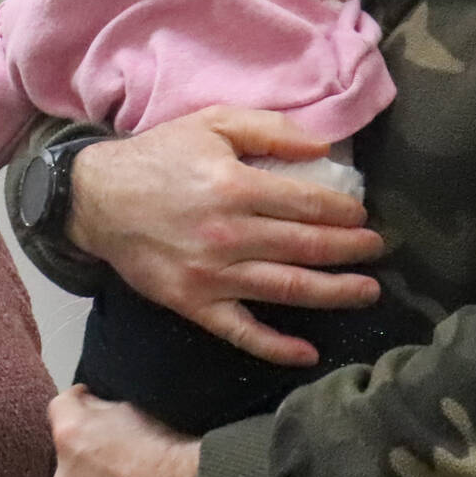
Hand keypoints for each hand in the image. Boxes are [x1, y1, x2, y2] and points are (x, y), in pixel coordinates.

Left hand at [49, 385, 213, 476]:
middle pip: (68, 453)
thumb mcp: (130, 408)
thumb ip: (99, 407)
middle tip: (119, 450)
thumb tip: (89, 406)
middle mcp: (65, 474)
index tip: (92, 404)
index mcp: (71, 435)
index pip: (59, 407)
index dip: (78, 402)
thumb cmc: (163, 449)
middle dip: (87, 449)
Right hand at [68, 107, 384, 365]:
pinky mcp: (192, 304)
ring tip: (367, 291)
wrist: (97, 200)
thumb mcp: (212, 123)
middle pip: (306, 247)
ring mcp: (210, 275)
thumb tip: (324, 148)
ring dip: (334, 292)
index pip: (308, 204)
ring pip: (286, 289)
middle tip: (378, 250)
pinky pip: (241, 331)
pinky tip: (307, 353)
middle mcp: (227, 234)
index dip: (344, 211)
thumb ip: (269, 130)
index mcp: (234, 186)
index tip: (363, 215)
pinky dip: (275, 346)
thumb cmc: (160, 157)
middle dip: (350, 250)